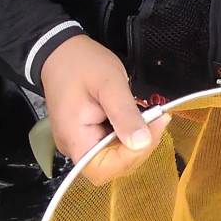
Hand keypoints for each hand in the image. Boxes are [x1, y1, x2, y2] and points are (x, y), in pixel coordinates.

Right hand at [39, 34, 169, 184]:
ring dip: (137, 142)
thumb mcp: (109, 84)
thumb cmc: (82, 64)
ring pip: (114, 157)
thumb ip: (124, 114)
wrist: (61, 51)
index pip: (103, 168)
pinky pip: (111, 145)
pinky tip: (139, 119)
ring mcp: (80, 141)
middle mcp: (74, 146)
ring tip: (152, 117)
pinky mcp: (88, 134)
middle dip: (139, 147)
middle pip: (111, 166)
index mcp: (74, 138)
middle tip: (158, 119)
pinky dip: (128, 134)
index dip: (131, 156)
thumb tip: (141, 142)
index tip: (152, 130)